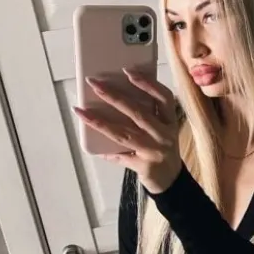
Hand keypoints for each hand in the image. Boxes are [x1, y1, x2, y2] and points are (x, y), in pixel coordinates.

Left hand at [73, 68, 182, 192]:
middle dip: (114, 97)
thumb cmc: (162, 150)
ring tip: (82, 112)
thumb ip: (149, 115)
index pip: (164, 98)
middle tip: (95, 85)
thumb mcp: (162, 131)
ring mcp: (154, 151)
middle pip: (138, 113)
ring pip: (123, 133)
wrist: (171, 182)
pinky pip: (121, 156)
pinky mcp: (144, 166)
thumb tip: (115, 96)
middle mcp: (165, 135)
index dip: (147, 84)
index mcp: (170, 122)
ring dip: (100, 121)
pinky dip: (107, 152)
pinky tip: (93, 148)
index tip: (128, 71)